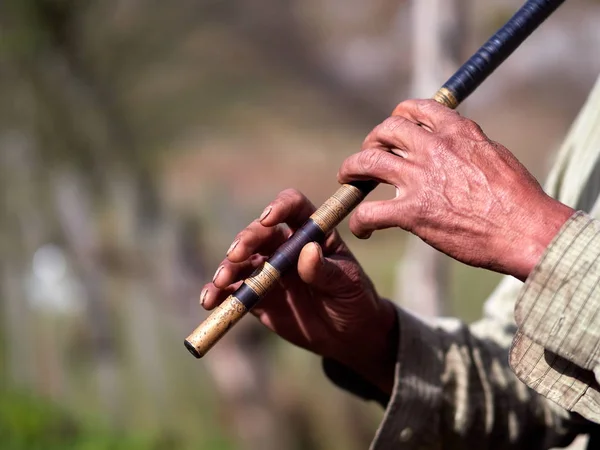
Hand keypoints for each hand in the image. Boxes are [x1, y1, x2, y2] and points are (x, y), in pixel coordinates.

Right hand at [201, 189, 396, 393]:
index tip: (268, 219)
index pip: (294, 207)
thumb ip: (326, 270)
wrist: (348, 336)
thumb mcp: (347, 284)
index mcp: (312, 233)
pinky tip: (210, 301)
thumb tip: (308, 251)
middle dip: (246, 240)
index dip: (280, 207)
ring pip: (241, 261)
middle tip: (236, 256)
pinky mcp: (257, 296)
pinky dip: (219, 295)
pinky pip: (234, 291)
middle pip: (260, 232)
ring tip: (221, 283)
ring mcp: (269, 270)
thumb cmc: (354, 300)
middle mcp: (286, 246)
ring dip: (227, 268)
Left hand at [338, 99, 574, 280]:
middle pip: (386, 131)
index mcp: (456, 131)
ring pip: (367, 163)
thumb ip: (466, 144)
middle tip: (368, 155)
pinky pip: (370, 212)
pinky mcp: (412, 213)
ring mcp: (420, 179)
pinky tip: (363, 229)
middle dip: (371, 141)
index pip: (415, 109)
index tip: (392, 129)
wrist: (526, 231)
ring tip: (347, 179)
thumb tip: (452, 140)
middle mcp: (434, 149)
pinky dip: (360, 221)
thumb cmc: (518, 199)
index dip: (397, 117)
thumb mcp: (494, 154)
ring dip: (351, 170)